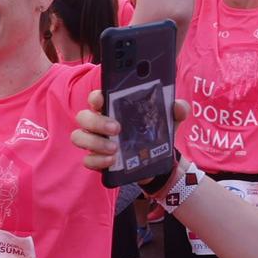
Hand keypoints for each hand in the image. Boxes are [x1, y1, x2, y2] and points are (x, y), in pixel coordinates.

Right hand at [72, 89, 190, 171]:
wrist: (157, 158)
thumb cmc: (155, 131)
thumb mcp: (169, 120)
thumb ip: (176, 110)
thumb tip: (178, 106)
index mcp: (112, 107)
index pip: (96, 98)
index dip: (96, 97)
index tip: (103, 100)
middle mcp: (99, 123)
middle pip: (83, 117)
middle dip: (97, 122)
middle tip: (117, 128)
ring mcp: (95, 142)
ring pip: (79, 137)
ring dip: (95, 142)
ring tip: (115, 148)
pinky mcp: (98, 160)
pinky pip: (88, 160)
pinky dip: (97, 160)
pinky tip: (112, 161)